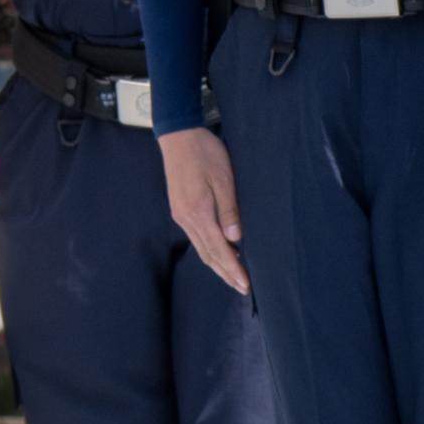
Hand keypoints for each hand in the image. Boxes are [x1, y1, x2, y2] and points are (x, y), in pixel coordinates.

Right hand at [158, 127, 247, 298]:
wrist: (178, 135)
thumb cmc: (204, 153)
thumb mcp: (223, 179)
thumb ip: (229, 210)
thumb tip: (235, 239)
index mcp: (198, 212)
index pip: (219, 250)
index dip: (233, 269)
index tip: (245, 284)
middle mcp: (186, 218)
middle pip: (208, 254)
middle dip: (226, 273)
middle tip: (242, 288)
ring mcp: (181, 214)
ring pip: (201, 248)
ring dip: (217, 264)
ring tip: (232, 276)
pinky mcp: (180, 209)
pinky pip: (196, 237)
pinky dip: (210, 250)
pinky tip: (220, 251)